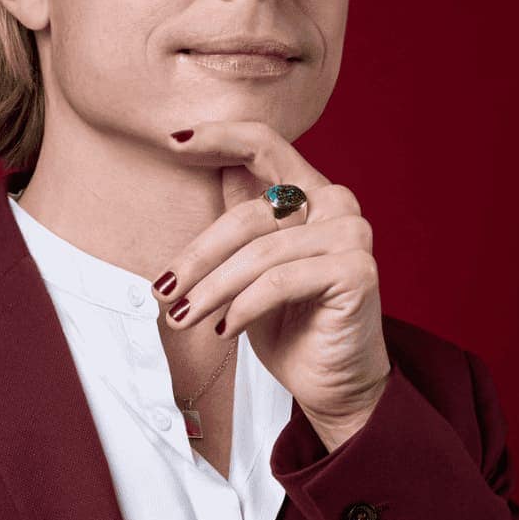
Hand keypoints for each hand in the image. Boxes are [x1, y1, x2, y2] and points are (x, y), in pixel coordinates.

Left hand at [153, 121, 390, 451]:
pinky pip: (279, 281)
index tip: (172, 141)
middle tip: (163, 291)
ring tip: (182, 318)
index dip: (219, 136)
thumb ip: (242, 216)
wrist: (332, 383)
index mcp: (311, 191)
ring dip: (212, 290)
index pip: (265, 143)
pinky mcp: (356, 271)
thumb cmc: (288, 323)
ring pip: (259, 253)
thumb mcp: (251, 266)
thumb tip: (213, 167)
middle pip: (248, 215)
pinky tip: (225, 330)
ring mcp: (351, 234)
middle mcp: (336, 203)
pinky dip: (243, 307)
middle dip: (197, 258)